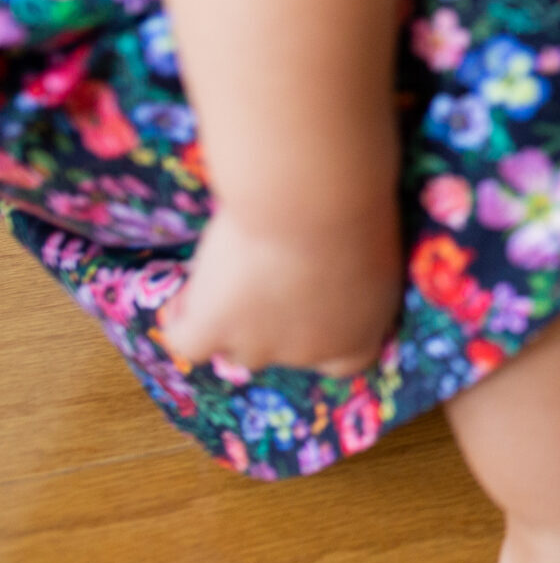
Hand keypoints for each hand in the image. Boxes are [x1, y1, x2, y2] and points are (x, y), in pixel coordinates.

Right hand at [158, 206, 403, 378]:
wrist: (316, 200)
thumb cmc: (357, 207)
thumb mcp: (372, 250)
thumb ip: (347, 275)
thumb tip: (323, 267)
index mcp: (359, 335)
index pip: (342, 363)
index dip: (321, 335)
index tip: (311, 304)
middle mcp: (309, 352)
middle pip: (280, 352)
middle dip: (272, 320)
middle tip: (264, 273)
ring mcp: (259, 347)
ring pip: (233, 349)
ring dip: (228, 320)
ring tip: (227, 274)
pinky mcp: (214, 330)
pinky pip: (187, 342)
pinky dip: (183, 320)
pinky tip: (189, 292)